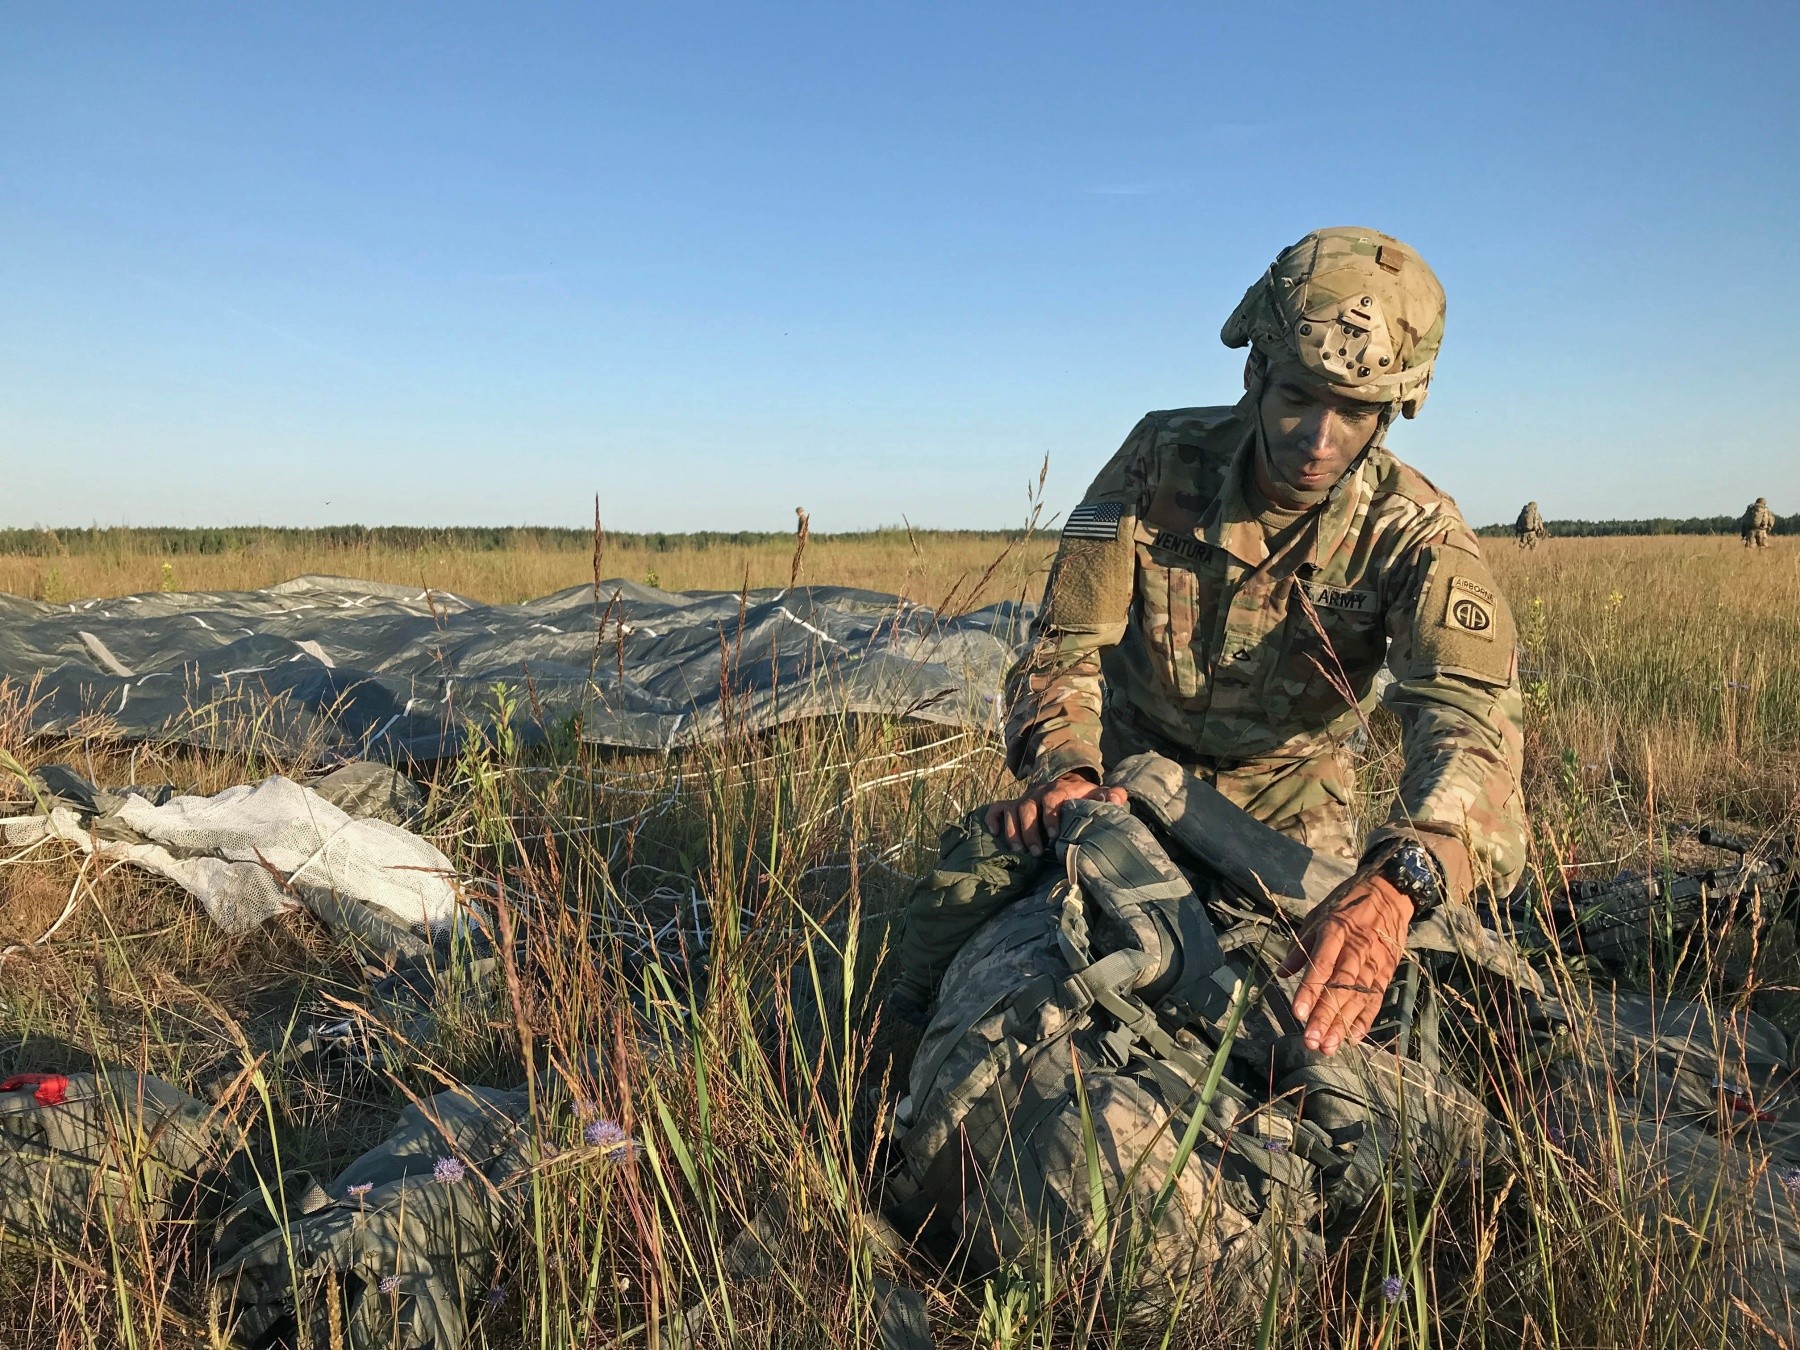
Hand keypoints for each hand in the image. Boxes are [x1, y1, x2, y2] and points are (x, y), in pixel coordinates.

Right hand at [982, 772, 1126, 855]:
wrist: (1067, 787)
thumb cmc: (1083, 797)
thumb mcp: (1097, 795)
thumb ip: (1109, 796)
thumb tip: (1118, 796)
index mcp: (1058, 790)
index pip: (1051, 798)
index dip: (1051, 816)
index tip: (1055, 835)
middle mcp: (1037, 793)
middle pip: (1028, 807)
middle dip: (1030, 830)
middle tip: (1038, 852)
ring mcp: (1024, 799)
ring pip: (1012, 810)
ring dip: (1014, 831)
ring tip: (1021, 851)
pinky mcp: (1013, 806)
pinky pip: (997, 808)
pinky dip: (993, 818)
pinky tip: (994, 833)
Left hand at [1276, 873, 1413, 1054]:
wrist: (1391, 891)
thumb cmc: (1348, 903)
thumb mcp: (1319, 915)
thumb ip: (1301, 947)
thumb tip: (1281, 974)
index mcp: (1336, 930)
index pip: (1322, 964)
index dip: (1310, 990)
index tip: (1297, 1013)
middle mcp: (1357, 948)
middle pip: (1341, 987)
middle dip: (1325, 1015)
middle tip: (1311, 1040)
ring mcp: (1375, 961)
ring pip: (1358, 998)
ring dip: (1343, 1024)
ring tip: (1328, 1046)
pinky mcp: (1388, 971)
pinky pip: (1376, 999)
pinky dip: (1365, 1019)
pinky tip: (1353, 1037)